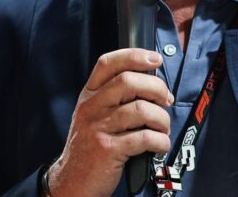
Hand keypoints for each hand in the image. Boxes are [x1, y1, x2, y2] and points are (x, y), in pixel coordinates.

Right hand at [45, 48, 173, 196]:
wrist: (72, 181)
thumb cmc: (90, 146)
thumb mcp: (93, 115)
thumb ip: (114, 97)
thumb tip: (152, 84)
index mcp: (89, 95)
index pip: (108, 63)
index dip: (134, 56)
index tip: (154, 59)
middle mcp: (91, 108)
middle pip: (129, 81)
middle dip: (156, 88)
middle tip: (165, 100)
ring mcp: (98, 128)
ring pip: (140, 109)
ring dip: (161, 118)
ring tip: (163, 127)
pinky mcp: (108, 149)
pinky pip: (143, 137)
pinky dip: (160, 140)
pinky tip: (160, 144)